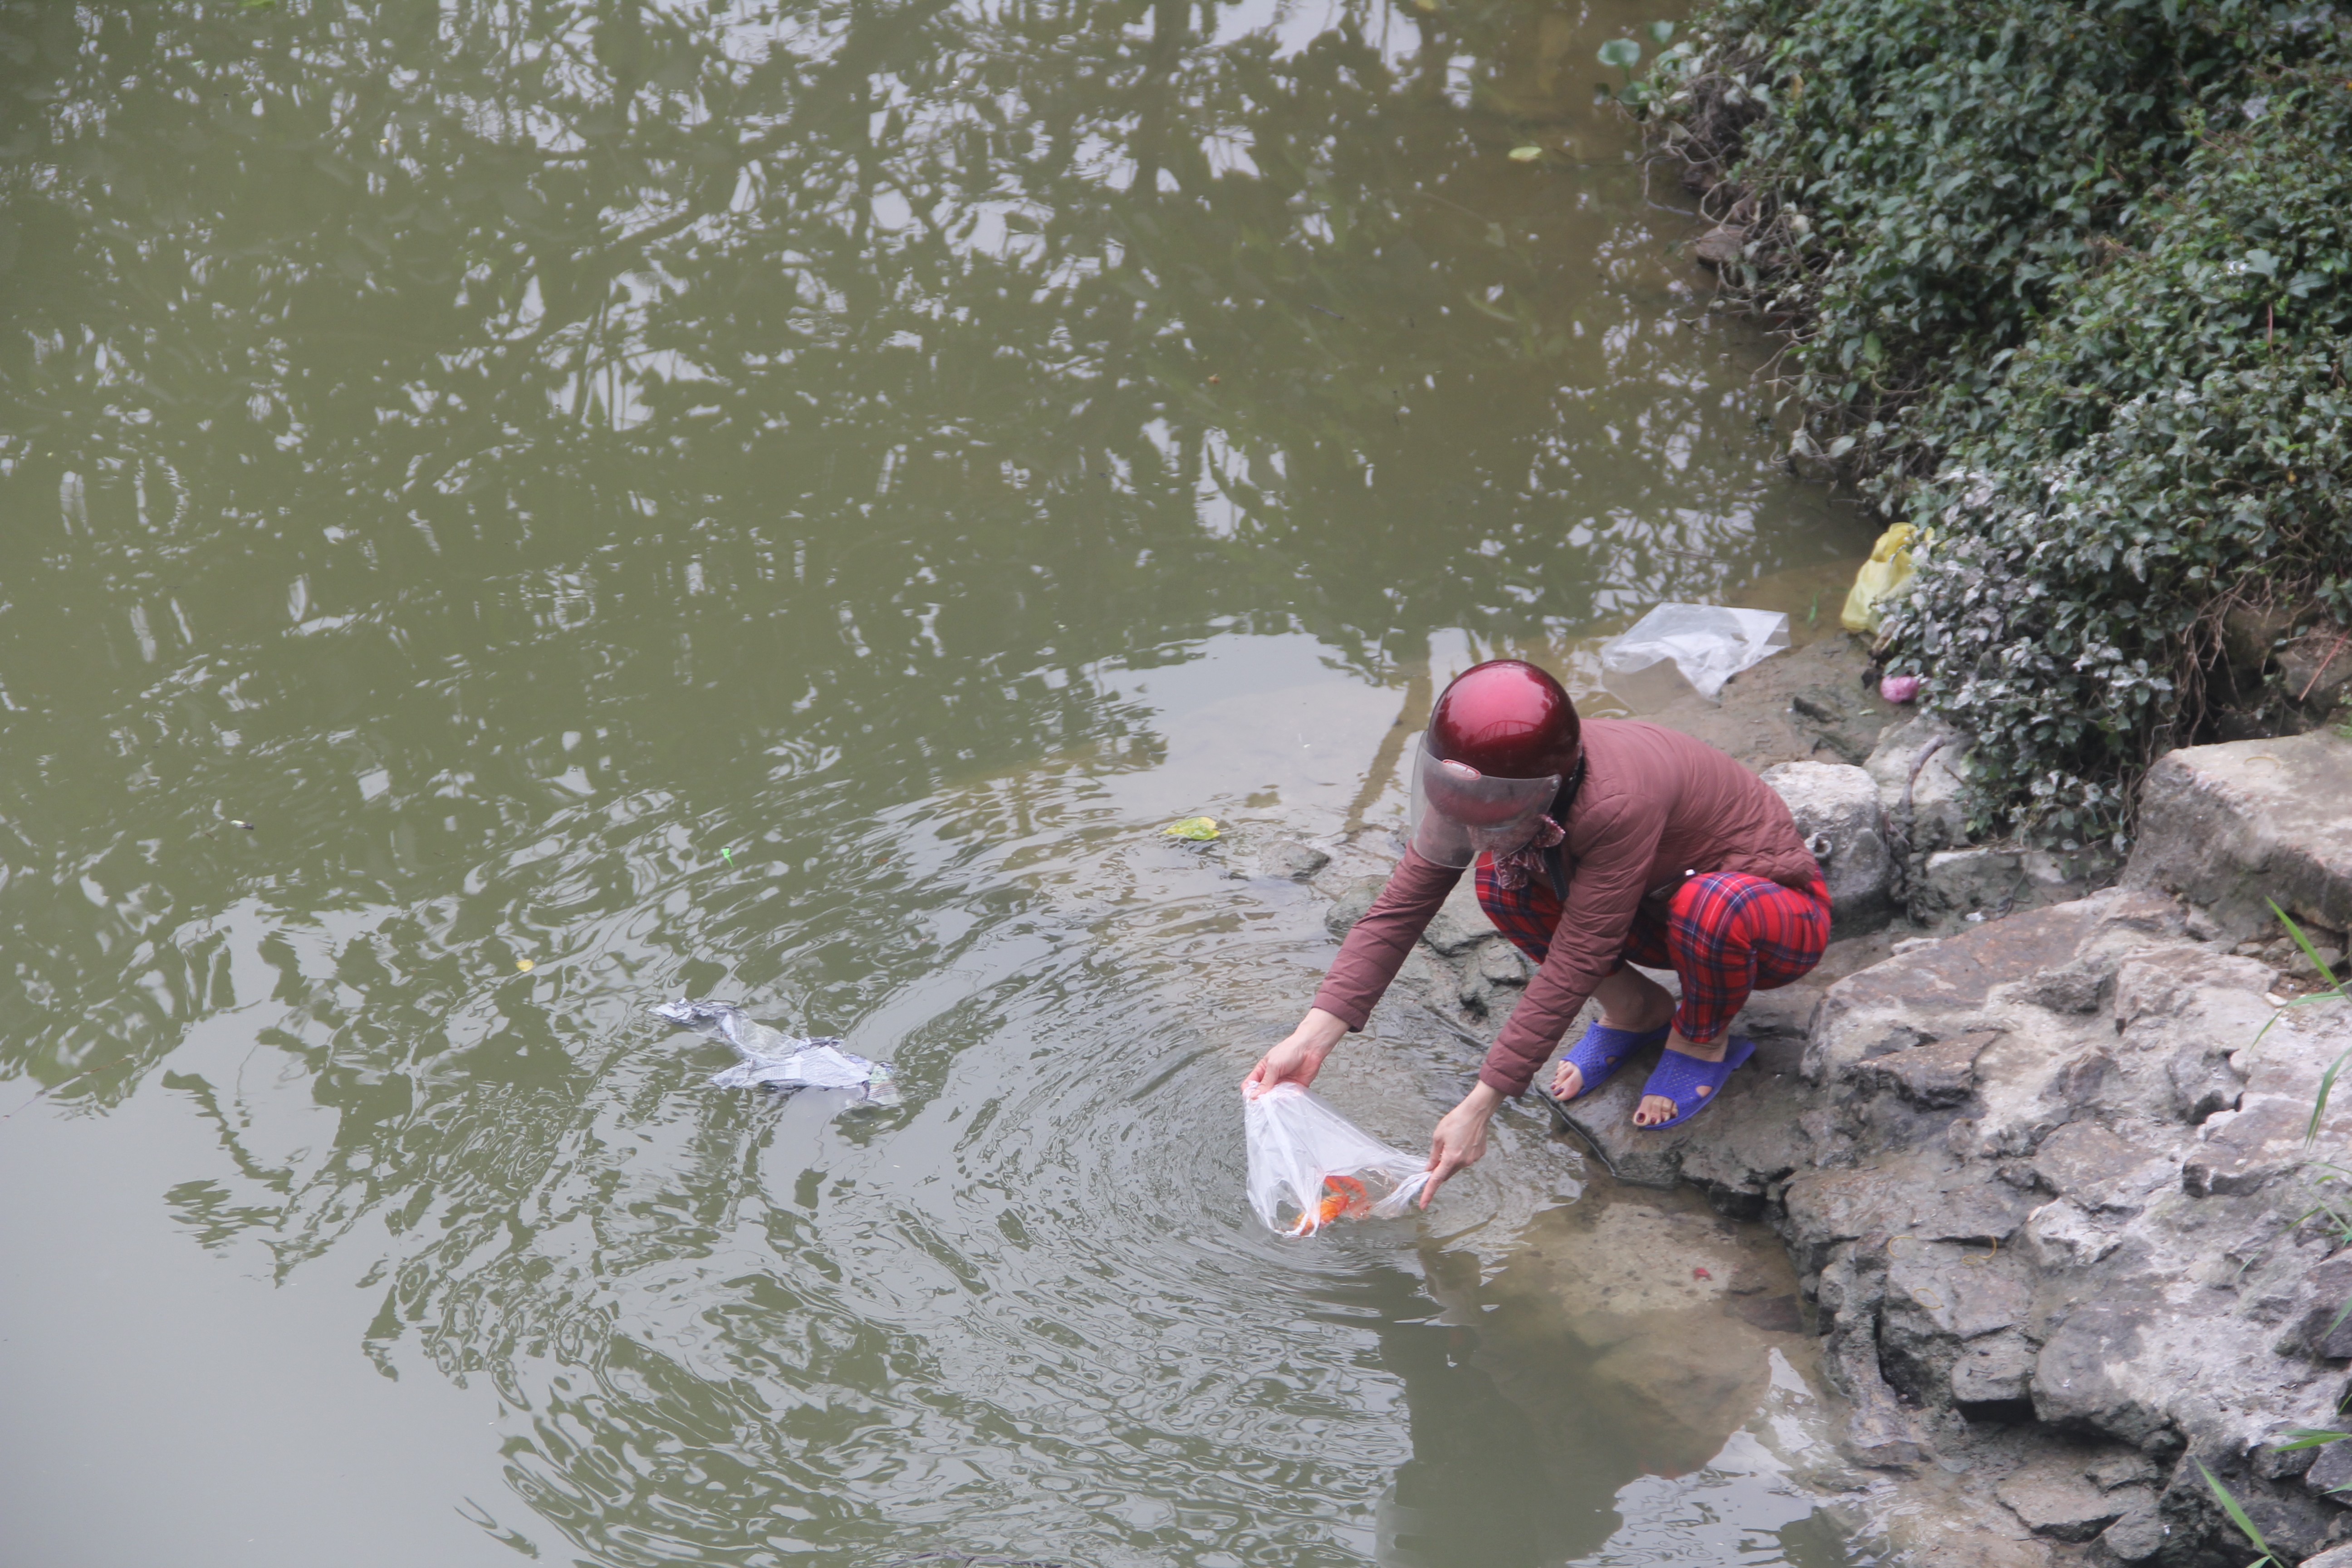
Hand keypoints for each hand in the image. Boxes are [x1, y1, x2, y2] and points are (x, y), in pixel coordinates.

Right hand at [1243, 1008, 1348, 1096]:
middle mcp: (1272, 1078)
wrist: (1310, 1048)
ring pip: (1275, 1098)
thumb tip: (1255, 1095)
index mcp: (1263, 1070)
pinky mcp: (1294, 1088)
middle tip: (1263, 1103)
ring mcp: (1283, 1084)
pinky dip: (1287, 1100)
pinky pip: (1288, 1098)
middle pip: (1263, 1094)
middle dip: (1262, 1099)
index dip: (1249, 1092)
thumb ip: (1265, 1082)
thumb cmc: (1291, 1049)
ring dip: (1275, 1101)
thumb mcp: (1273, 1065)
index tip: (1251, 1099)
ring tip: (1276, 1100)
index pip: (1250, 1084)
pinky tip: (1287, 1098)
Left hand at [1421, 1083, 1502, 1206]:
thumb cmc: (1455, 1121)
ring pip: (1456, 1167)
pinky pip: (1466, 1160)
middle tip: (1434, 1160)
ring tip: (1451, 1143)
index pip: (1437, 1180)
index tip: (1423, 1205)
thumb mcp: (1438, 1137)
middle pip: (1447, 1173)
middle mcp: (1463, 1162)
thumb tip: (1429, 1169)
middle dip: (1439, 1171)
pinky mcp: (1479, 1155)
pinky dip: (1460, 1155)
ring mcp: (1473, 1159)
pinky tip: (1461, 1141)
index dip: (1429, 1193)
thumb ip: (1433, 1155)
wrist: (1477, 1112)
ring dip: (1450, 1161)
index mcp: (1451, 1158)